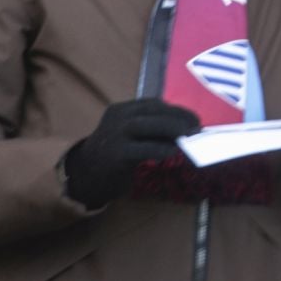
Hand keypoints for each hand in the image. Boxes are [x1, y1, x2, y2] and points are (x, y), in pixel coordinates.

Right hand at [63, 98, 201, 207]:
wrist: (84, 176)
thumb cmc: (115, 154)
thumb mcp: (130, 135)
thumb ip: (152, 129)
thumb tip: (187, 129)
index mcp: (122, 110)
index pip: (153, 104)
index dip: (176, 110)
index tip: (195, 119)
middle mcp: (117, 118)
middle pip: (151, 111)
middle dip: (177, 117)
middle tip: (196, 128)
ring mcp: (113, 135)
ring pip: (144, 125)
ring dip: (171, 129)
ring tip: (188, 138)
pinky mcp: (114, 154)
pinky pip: (141, 149)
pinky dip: (160, 149)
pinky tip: (172, 153)